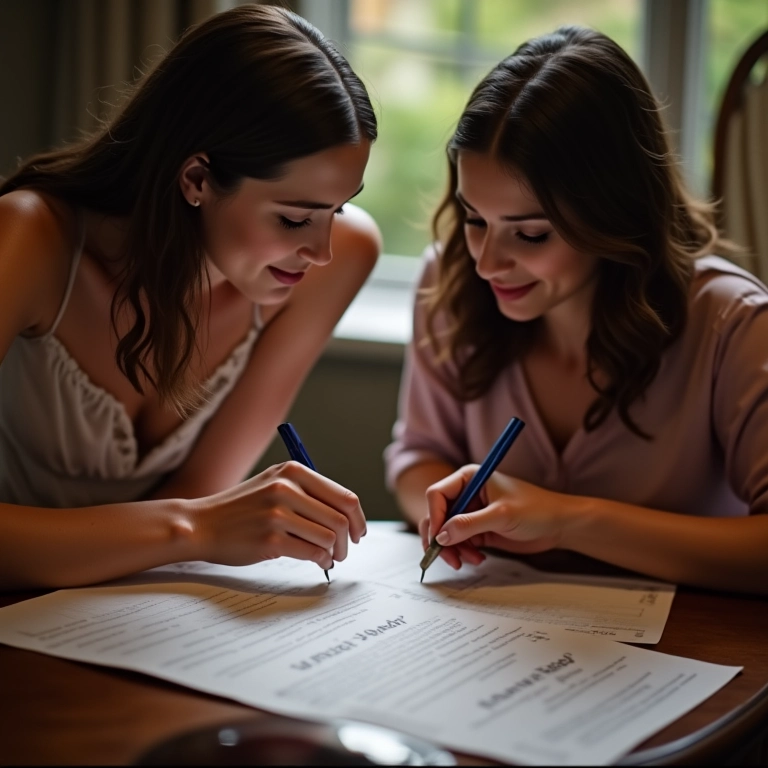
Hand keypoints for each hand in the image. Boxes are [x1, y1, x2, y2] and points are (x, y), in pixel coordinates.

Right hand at [190, 461, 366, 568]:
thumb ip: (308, 493)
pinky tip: (317, 563)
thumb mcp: (274, 484)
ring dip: (335, 553)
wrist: (201, 524)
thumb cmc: (242, 509)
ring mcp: (278, 514)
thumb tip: (348, 516)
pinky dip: (321, 561)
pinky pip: (313, 553)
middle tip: (345, 551)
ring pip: (329, 538)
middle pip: (341, 519)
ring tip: (329, 558)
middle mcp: (287, 488)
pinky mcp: (271, 540)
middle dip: (349, 540)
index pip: (344, 496)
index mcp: (293, 471)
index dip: (358, 518)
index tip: (359, 532)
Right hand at [419, 466, 567, 569]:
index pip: (437, 495)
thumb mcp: (502, 515)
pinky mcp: (477, 529)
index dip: (435, 516)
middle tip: (448, 558)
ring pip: (445, 532)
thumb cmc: (536, 510)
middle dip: (440, 538)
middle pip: (437, 515)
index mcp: (469, 478)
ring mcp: (471, 512)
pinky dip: (463, 553)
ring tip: (472, 560)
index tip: (438, 538)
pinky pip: (458, 542)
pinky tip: (478, 558)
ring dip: (453, 549)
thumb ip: (469, 524)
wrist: (558, 526)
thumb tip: (441, 535)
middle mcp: (466, 493)